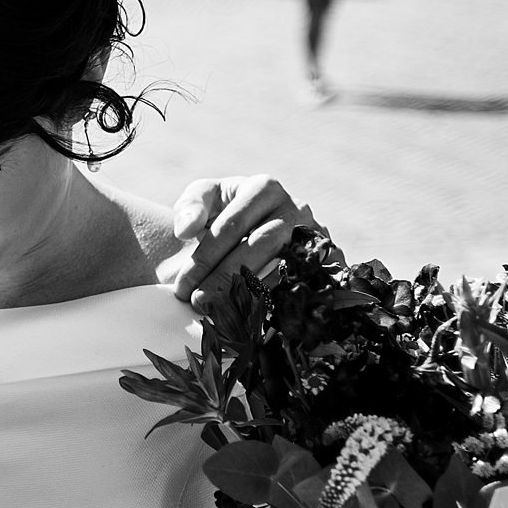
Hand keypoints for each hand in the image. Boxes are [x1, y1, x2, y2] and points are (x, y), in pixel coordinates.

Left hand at [166, 176, 325, 311]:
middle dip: (225, 279)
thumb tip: (185, 229)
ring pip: (282, 269)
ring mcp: (314, 236)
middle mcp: (295, 209)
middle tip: (199, 304)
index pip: (231, 226)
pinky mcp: (326, 263)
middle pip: (258, 247)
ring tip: (219, 315)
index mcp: (264, 188)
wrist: (255, 227)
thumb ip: (190, 208)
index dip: (205, 259)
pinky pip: (303, 285)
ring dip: (250, 295)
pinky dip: (277, 303)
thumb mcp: (205, 198)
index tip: (182, 286)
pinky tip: (251, 319)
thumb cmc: (224, 211)